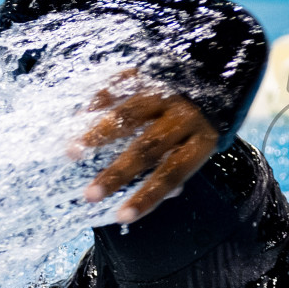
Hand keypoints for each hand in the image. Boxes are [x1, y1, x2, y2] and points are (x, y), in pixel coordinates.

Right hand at [72, 72, 218, 222]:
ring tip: (73, 152)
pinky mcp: (150, 71)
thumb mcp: (201, 145)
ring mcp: (166, 91)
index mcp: (201, 140)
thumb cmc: (200, 119)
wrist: (216, 70)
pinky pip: (121, 86)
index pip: (172, 173)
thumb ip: (179, 166)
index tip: (122, 217)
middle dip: (117, 173)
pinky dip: (99, 102)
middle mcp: (184, 115)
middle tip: (90, 194)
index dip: (148, 196)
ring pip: (130, 114)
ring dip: (98, 135)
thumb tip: (167, 193)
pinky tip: (80, 118)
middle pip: (148, 148)